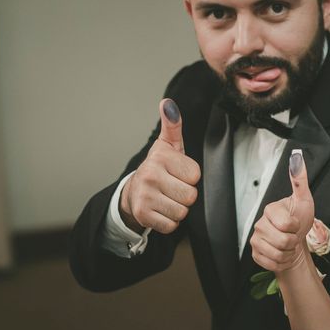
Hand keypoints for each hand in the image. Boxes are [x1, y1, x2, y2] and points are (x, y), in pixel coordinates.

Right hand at [119, 98, 200, 233]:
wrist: (133, 192)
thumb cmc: (158, 169)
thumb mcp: (167, 145)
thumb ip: (172, 125)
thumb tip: (167, 104)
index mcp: (160, 158)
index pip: (195, 175)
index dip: (189, 177)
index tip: (176, 173)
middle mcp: (150, 175)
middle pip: (190, 196)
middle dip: (185, 195)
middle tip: (171, 188)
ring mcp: (144, 196)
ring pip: (182, 212)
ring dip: (177, 209)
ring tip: (165, 198)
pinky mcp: (142, 215)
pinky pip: (172, 225)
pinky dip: (169, 222)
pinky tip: (160, 210)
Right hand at [251, 150, 314, 272]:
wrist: (296, 241)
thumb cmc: (300, 219)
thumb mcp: (304, 199)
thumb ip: (299, 179)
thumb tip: (296, 158)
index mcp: (270, 209)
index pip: (286, 224)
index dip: (296, 227)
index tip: (296, 223)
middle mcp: (259, 224)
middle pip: (283, 242)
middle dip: (293, 242)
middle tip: (292, 235)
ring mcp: (256, 240)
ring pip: (277, 254)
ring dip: (288, 253)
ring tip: (288, 245)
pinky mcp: (255, 254)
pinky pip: (271, 263)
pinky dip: (282, 262)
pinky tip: (282, 253)